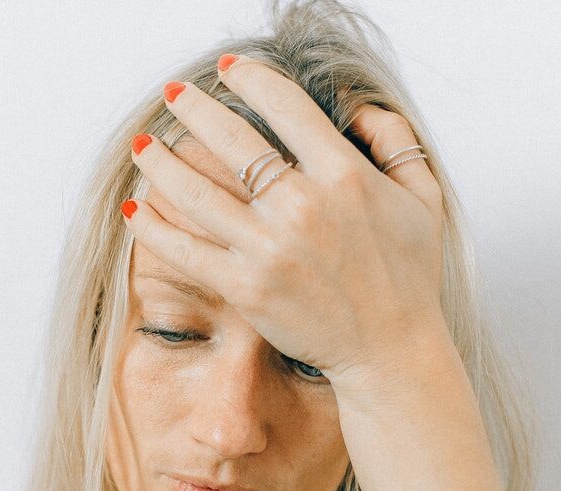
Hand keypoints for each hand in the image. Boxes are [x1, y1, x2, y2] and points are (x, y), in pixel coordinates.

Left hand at [122, 55, 449, 401]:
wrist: (391, 350)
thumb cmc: (408, 278)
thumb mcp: (424, 197)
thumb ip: (395, 140)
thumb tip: (355, 108)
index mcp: (344, 174)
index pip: (284, 105)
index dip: (249, 78)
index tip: (229, 69)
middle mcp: (302, 206)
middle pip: (231, 139)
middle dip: (194, 108)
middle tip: (175, 95)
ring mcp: (270, 248)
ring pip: (197, 191)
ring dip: (161, 162)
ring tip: (145, 146)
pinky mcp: (246, 288)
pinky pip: (186, 251)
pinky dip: (154, 228)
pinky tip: (136, 209)